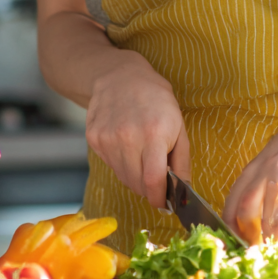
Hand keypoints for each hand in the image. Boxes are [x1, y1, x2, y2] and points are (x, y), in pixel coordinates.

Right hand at [85, 52, 189, 208]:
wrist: (120, 75)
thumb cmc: (156, 98)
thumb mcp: (179, 124)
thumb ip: (182, 161)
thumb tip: (184, 192)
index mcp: (154, 133)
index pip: (153, 181)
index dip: (159, 199)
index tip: (164, 203)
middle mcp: (128, 137)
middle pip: (137, 185)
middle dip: (149, 189)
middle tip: (156, 177)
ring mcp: (107, 138)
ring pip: (123, 178)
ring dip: (135, 177)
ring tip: (142, 156)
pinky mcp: (93, 138)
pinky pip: (110, 165)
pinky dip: (121, 163)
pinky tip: (126, 144)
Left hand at [222, 112, 277, 243]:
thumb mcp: (270, 158)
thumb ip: (260, 183)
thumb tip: (250, 218)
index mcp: (255, 166)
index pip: (234, 200)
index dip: (232, 226)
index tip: (236, 243)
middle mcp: (269, 169)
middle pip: (248, 207)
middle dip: (250, 233)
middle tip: (257, 249)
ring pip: (275, 209)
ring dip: (275, 231)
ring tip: (276, 243)